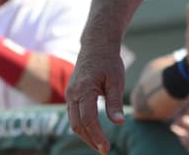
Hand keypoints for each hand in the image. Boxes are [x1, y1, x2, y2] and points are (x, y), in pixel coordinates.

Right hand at [66, 39, 126, 153]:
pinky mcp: (71, 94)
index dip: (97, 136)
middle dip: (90, 140)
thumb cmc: (108, 60)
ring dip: (85, 135)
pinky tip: (93, 132)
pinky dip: (82, 126)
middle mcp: (72, 93)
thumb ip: (115, 102)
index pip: (88, 120)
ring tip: (99, 145)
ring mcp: (70, 94)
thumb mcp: (116, 79)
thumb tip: (118, 123)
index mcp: (84, 89)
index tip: (106, 149)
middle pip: (77, 124)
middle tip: (104, 150)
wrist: (96, 44)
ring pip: (73, 122)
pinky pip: (74, 115)